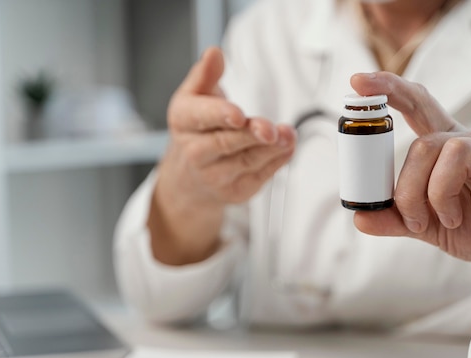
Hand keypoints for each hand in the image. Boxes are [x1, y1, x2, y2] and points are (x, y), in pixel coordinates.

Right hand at [148, 47, 295, 264]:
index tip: (238, 114)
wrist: (189, 178)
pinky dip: (277, 161)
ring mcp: (215, 176)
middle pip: (226, 143)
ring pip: (247, 161)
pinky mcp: (236, 191)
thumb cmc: (196, 130)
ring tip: (287, 135)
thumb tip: (214, 53)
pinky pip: (260, 176)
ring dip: (270, 149)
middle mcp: (195, 152)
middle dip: (251, 135)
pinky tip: (287, 147)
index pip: (200, 117)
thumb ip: (206, 74)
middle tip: (271, 129)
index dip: (220, 115)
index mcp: (183, 122)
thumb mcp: (194, 97)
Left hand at [350, 72, 470, 288]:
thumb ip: (398, 219)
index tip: (358, 82)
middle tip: (418, 221)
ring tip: (452, 221)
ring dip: (441, 196)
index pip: (417, 106)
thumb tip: (359, 218)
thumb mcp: (431, 228)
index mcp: (446, 148)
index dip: (390, 89)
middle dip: (409, 190)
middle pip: (425, 144)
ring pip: (455, 153)